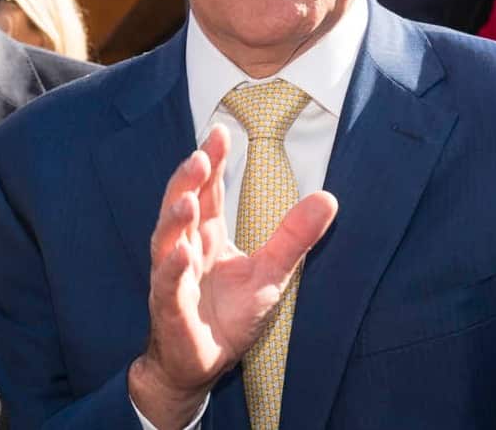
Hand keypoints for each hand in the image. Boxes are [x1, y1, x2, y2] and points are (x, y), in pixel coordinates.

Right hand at [129, 125, 337, 428]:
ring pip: (167, 240)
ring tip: (187, 199)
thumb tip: (328, 196)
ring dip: (174, 219)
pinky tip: (180, 253)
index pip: (207, 190)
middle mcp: (184, 248)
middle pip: (181, 205)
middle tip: (200, 155)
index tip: (221, 131)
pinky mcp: (169, 308)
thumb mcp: (271, 273)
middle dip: (187, 181)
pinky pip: (167, 285)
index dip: (211, 162)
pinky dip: (171, 269)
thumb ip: (293, 236)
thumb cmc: (228, 317)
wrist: (200, 364)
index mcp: (207, 235)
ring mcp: (172, 276)